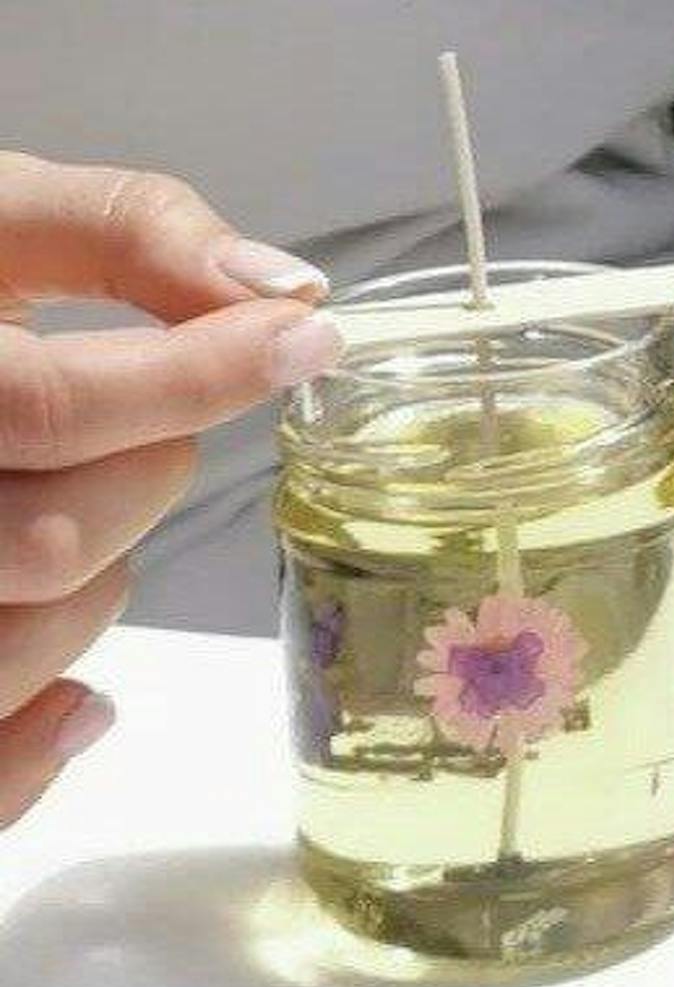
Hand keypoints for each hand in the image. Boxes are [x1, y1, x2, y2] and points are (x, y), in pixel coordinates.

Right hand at [0, 151, 341, 824]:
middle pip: (50, 545)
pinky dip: (48, 740)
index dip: (198, 380)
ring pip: (27, 642)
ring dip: (101, 590)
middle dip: (146, 482)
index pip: (47, 408)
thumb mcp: (2, 223)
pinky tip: (80, 696)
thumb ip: (129, 231)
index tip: (306, 340)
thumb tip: (289, 291)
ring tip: (75, 515)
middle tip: (145, 430)